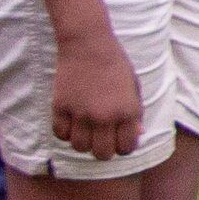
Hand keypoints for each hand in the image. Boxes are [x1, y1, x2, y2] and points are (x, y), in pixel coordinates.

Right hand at [49, 30, 148, 158]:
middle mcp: (104, 116)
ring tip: (86, 129)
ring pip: (79, 147)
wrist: (88, 45)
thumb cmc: (115, 65)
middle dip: (103, 150)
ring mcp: (81, 113)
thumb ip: (136, 113)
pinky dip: (65, 132)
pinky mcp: (60, 107)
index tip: (119, 139)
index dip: (123, 147)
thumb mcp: (134, 87)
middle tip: (102, 138)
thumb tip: (137, 134)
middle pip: (102, 154)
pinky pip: (60, 134)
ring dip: (83, 142)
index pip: (126, 148)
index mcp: (127, 111)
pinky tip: (72, 122)